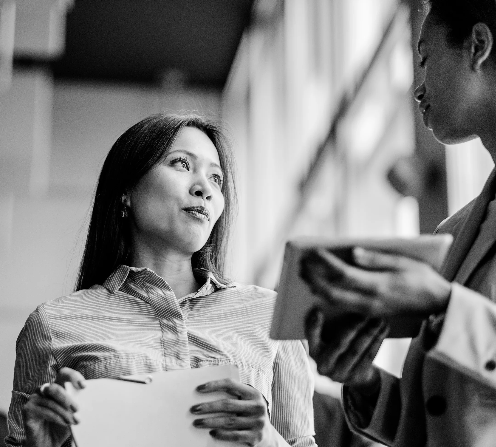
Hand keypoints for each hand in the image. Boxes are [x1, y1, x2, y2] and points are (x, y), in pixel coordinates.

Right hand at [23, 367, 85, 446]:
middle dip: (67, 398)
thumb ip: (78, 402)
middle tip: (78, 409)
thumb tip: (91, 398)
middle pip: (55, 387)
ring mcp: (34, 398)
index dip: (73, 376)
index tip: (84, 386)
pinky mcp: (27, 409)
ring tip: (74, 421)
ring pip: (50, 402)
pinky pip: (43, 411)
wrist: (48, 442)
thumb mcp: (73, 412)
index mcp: (57, 385)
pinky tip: (64, 423)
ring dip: (64, 412)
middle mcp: (44, 389)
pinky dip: (56, 417)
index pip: (63, 373)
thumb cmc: (62, 424)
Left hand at [190, 379, 278, 445]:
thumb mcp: (247, 402)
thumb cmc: (250, 414)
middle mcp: (257, 406)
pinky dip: (222, 434)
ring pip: (229, 421)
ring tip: (197, 422)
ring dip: (210, 421)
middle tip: (194, 409)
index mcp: (253, 393)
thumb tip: (206, 394)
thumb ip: (234, 396)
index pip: (231, 384)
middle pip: (228, 404)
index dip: (215, 385)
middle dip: (209, 407)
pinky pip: (235, 435)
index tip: (199, 388)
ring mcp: (257, 422)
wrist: (268, 436)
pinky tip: (211, 432)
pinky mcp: (255, 437)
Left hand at [301, 247, 451, 318]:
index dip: (325, 263)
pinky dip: (327, 296)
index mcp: (379, 285)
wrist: (438, 306)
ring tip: (304, 275)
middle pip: (333, 291)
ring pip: (335, 302)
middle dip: (314, 278)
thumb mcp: (404, 263)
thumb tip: (353, 252)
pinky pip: (343, 306)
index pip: (344, 274)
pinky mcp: (369, 313)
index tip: (312, 251)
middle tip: (300, 265)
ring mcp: (369, 310)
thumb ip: (377, 259)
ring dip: (317, 288)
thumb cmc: (423, 279)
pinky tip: (318, 287)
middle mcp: (370, 301)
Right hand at [305, 308, 385, 392]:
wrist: (349, 373)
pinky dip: (377, 341)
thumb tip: (331, 301)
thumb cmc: (335, 346)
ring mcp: (340, 373)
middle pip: (340, 344)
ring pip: (357, 350)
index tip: (317, 310)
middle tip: (364, 313)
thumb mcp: (325, 337)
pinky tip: (383, 329)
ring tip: (379, 319)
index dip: (314, 324)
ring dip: (370, 333)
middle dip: (354, 327)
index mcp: (314, 351)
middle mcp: (324, 365)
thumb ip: (325, 324)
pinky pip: (368, 357)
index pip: (311, 336)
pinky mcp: (356, 377)